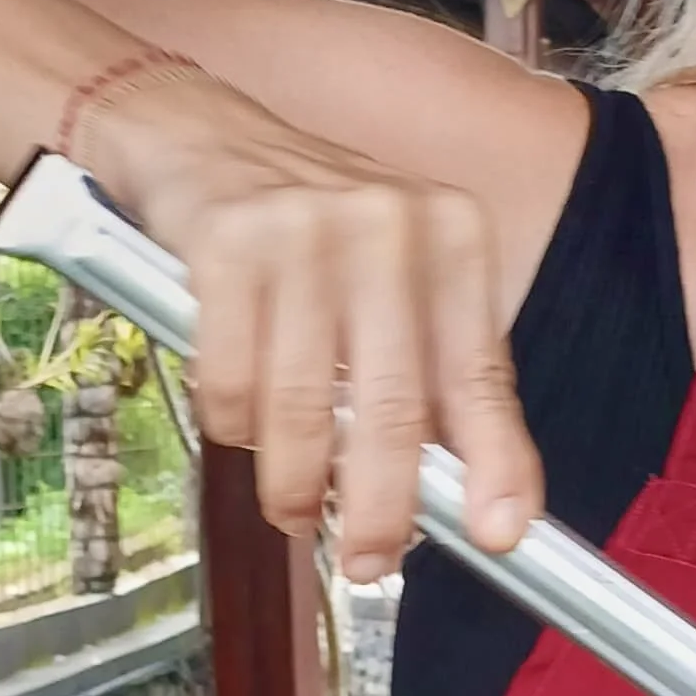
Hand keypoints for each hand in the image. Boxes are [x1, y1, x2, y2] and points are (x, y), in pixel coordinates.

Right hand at [112, 94, 543, 581]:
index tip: (499, 535)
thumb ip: (433, 374)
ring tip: (291, 507)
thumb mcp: (393, 279)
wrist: (196, 133)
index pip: (483, 373)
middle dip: (379, 507)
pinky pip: (229, 381)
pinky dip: (230, 425)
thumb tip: (471, 497)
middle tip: (368, 562)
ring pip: (302, 407)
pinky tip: (237, 423)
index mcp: (453, 235)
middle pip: (394, 406)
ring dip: (294, 483)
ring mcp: (306, 229)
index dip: (496, 464)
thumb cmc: (307, 229)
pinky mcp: (227, 242)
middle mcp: (391, 224)